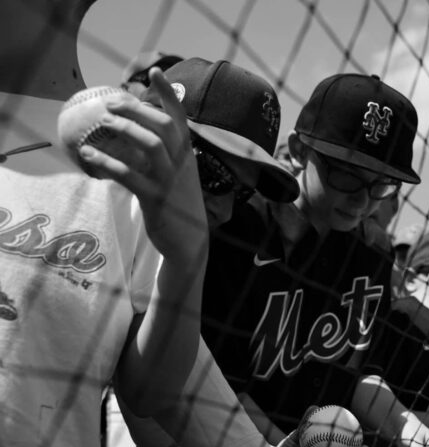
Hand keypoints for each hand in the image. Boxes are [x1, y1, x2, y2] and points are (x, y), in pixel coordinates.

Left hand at [78, 68, 206, 259]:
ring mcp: (170, 181)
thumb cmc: (178, 206)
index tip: (155, 71)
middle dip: (136, 108)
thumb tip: (142, 131)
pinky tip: (88, 154)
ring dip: (125, 128)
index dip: (168, 94)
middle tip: (111, 103)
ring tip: (104, 121)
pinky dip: (107, 162)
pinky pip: (129, 175)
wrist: (189, 242)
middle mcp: (181, 164)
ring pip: (151, 144)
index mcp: (187, 155)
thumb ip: (167, 153)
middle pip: (163, 124)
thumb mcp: (178, 175)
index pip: (180, 118)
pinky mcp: (155, 199)